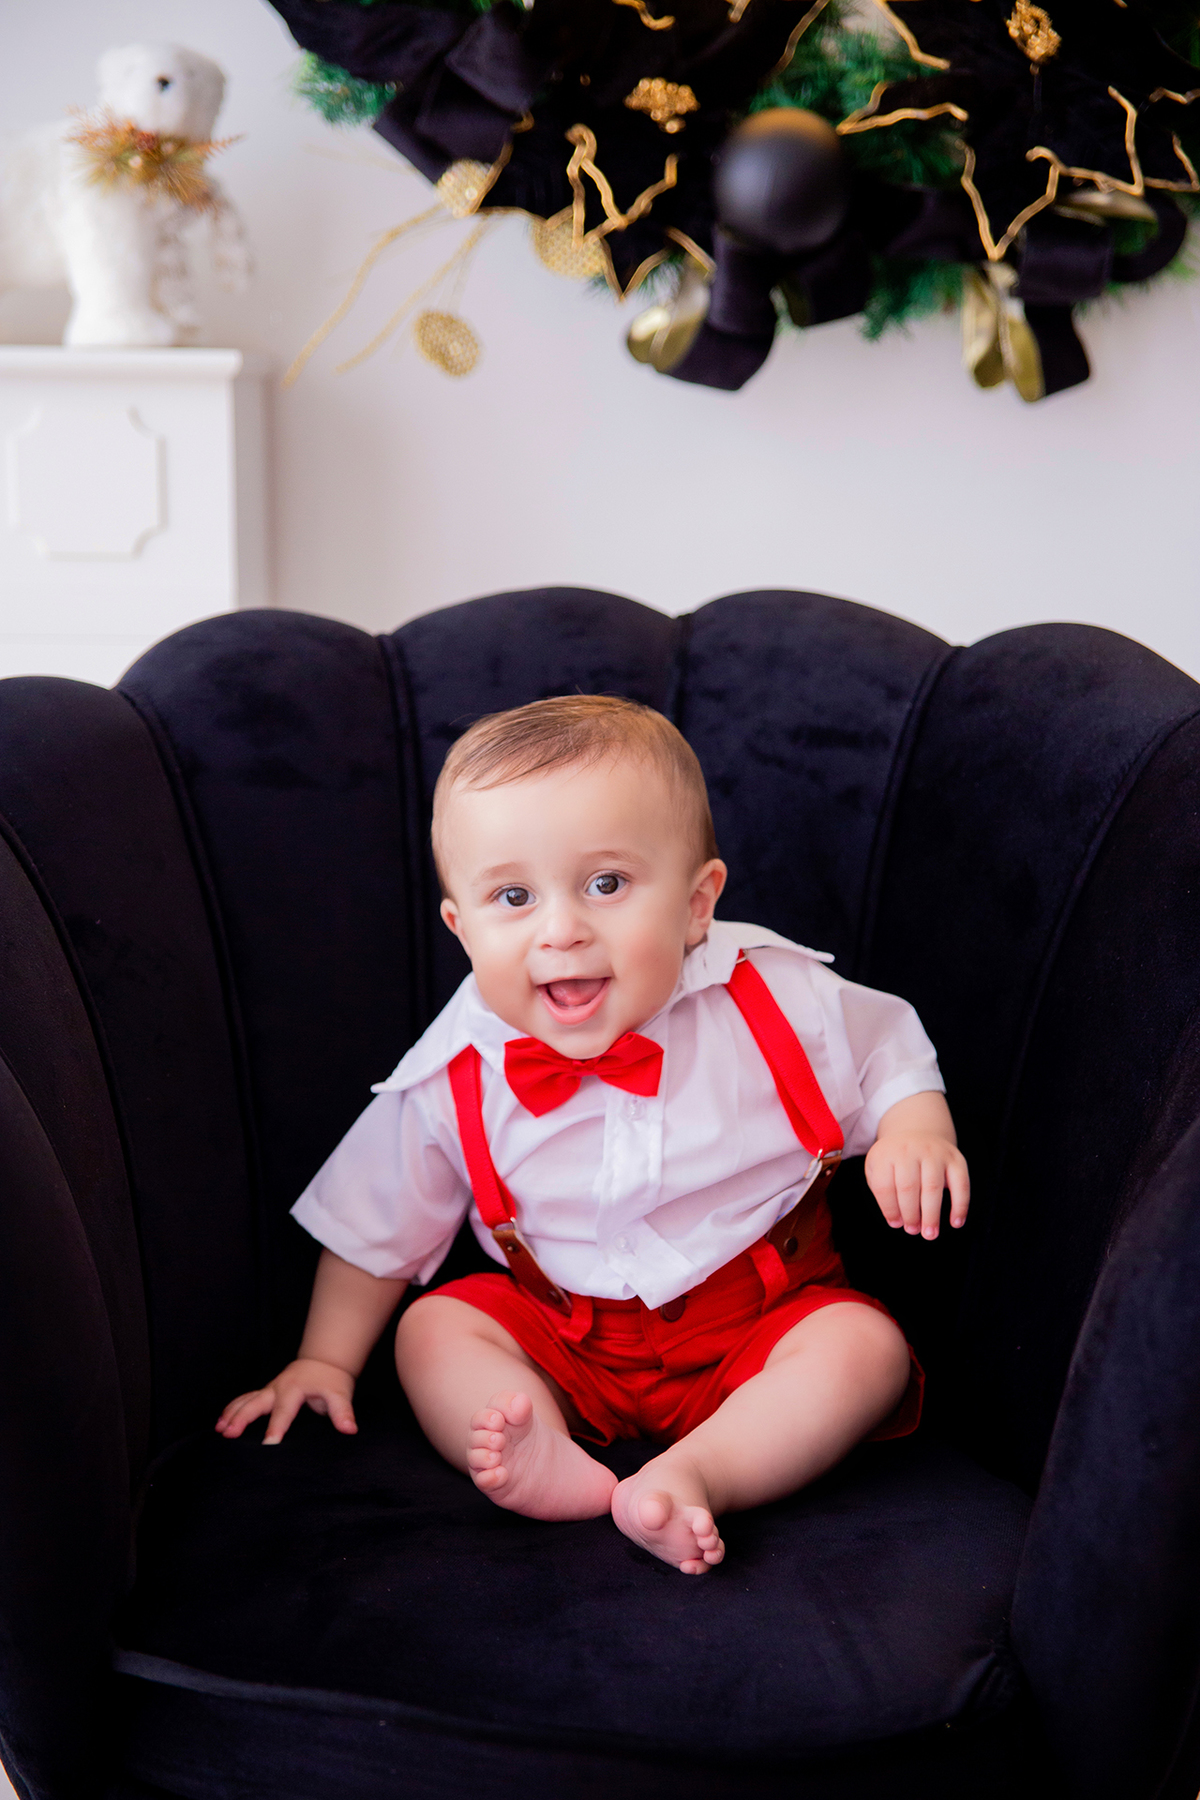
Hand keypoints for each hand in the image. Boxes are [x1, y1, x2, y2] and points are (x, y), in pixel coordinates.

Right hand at [215, 1357, 357, 1444]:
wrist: (324, 1361)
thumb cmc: (331, 1380)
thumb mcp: (340, 1394)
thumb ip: (342, 1412)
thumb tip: (350, 1429)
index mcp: (294, 1389)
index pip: (284, 1412)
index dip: (276, 1428)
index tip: (268, 1445)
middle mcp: (277, 1388)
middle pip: (255, 1403)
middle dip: (241, 1418)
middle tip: (229, 1434)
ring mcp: (269, 1389)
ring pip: (246, 1400)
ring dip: (232, 1413)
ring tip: (219, 1429)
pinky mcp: (266, 1392)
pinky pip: (245, 1399)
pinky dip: (232, 1408)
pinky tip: (221, 1421)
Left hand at [865, 1132, 969, 1239]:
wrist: (917, 1131)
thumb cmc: (894, 1159)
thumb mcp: (877, 1168)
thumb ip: (881, 1192)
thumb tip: (897, 1221)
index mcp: (886, 1153)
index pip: (885, 1186)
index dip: (889, 1209)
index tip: (896, 1224)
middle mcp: (910, 1150)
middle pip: (908, 1187)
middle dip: (911, 1214)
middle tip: (913, 1231)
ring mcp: (934, 1152)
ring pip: (933, 1187)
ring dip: (932, 1215)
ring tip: (930, 1234)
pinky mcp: (955, 1158)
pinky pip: (960, 1184)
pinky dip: (960, 1205)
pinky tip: (956, 1222)